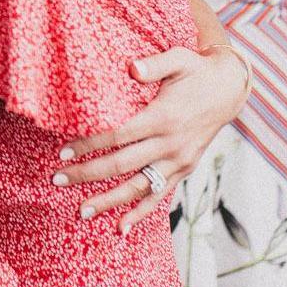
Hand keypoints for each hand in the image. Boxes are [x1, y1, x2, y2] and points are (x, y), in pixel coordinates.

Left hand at [50, 42, 248, 233]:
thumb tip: (131, 68)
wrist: (229, 90)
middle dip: (87, 174)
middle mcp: (170, 144)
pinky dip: (141, 213)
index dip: (90, 144)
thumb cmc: (196, 71)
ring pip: (138, 187)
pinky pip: (160, 195)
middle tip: (56, 179)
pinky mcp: (184, 170)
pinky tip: (121, 228)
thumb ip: (154, 64)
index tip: (64, 150)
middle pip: (121, 165)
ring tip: (82, 212)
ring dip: (109, 202)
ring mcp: (179, 161)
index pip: (118, 135)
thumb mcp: (179, 58)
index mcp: (163, 117)